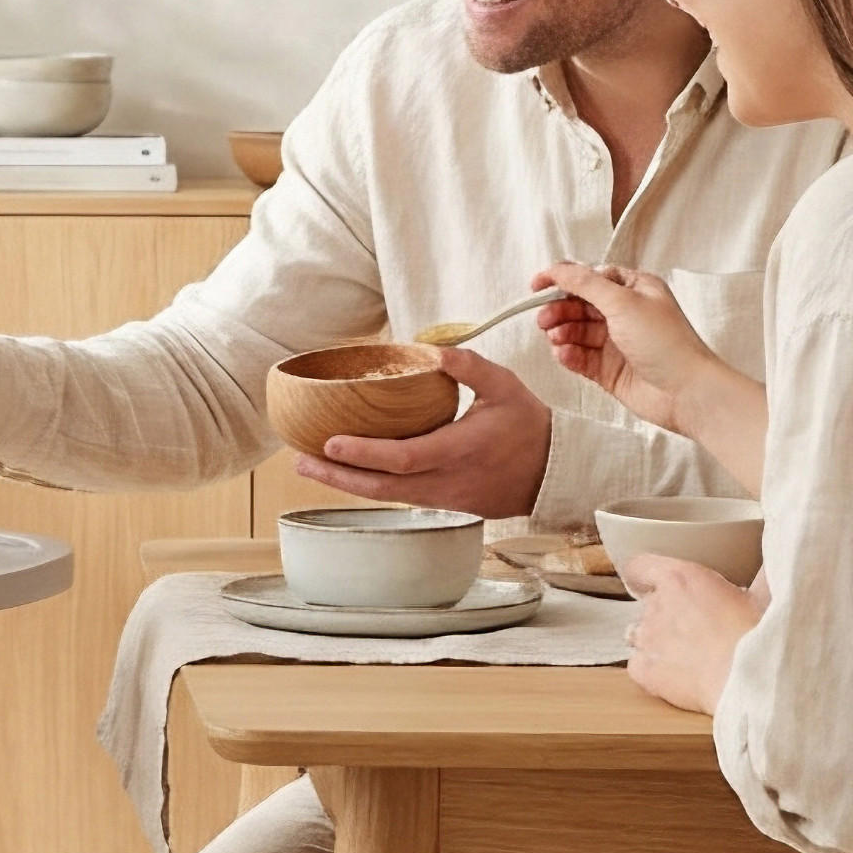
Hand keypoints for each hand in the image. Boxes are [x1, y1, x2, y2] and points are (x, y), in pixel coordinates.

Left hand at [297, 345, 552, 517]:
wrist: (553, 473)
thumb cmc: (528, 425)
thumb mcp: (505, 386)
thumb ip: (469, 366)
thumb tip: (434, 349)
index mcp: (461, 450)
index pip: (405, 457)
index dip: (365, 454)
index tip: (331, 442)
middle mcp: (447, 480)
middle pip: (382, 487)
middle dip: (337, 476)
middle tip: (299, 461)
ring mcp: (443, 496)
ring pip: (386, 496)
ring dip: (345, 483)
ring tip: (308, 466)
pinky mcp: (442, 503)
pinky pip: (398, 496)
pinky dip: (367, 486)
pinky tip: (344, 473)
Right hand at [534, 262, 725, 436]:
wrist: (685, 391)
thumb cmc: (667, 344)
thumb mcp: (624, 302)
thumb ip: (586, 284)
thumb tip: (559, 269)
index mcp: (634, 289)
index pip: (590, 277)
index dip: (562, 280)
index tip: (537, 286)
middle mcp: (626, 313)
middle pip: (579, 305)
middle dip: (560, 310)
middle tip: (545, 319)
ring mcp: (617, 342)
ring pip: (577, 332)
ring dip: (562, 333)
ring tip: (556, 339)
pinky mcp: (610, 369)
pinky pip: (580, 357)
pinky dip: (569, 355)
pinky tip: (565, 354)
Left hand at [620, 554, 759, 712]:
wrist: (748, 680)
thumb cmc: (758, 635)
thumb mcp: (765, 591)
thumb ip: (762, 569)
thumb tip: (777, 549)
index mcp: (679, 579)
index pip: (640, 566)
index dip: (645, 573)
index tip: (654, 581)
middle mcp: (656, 606)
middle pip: (648, 604)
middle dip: (666, 613)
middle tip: (696, 625)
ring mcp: (646, 640)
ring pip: (639, 635)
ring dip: (656, 639)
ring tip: (687, 651)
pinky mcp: (644, 671)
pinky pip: (639, 665)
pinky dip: (653, 669)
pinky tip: (678, 673)